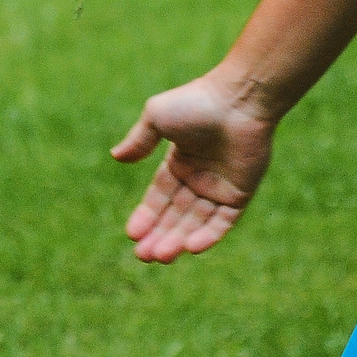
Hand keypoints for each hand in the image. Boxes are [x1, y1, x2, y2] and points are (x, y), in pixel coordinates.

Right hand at [110, 73, 276, 262]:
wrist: (238, 100)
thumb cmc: (196, 102)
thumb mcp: (157, 117)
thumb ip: (139, 140)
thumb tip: (116, 156)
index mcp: (179, 162)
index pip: (159, 197)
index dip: (146, 217)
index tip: (132, 235)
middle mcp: (199, 178)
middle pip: (176, 215)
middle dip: (159, 235)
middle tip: (143, 256)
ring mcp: (220, 187)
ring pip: (197, 222)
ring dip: (179, 240)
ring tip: (162, 256)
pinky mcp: (240, 194)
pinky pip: (223, 221)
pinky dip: (208, 235)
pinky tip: (191, 248)